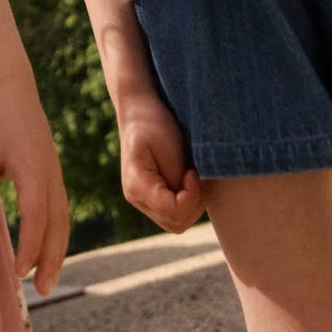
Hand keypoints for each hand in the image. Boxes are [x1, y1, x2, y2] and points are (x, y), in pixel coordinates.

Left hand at [0, 72, 70, 291]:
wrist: (13, 87)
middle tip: (42, 290)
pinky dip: (57, 232)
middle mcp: (52, 176)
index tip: (19, 274)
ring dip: (57, 250)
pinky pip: (60, 208)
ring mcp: (56, 173)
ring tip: (48, 278)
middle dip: (51, 260)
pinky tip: (48, 245)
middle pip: (58, 225)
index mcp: (34, 171)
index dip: (30, 248)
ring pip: (63, 219)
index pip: (36, 219)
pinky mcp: (53, 171)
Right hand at [118, 95, 205, 232]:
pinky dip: (188, 201)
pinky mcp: (151, 196)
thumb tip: (188, 201)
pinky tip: (189, 179)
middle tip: (195, 175)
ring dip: (192, 203)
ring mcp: (142, 199)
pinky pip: (174, 212)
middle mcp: (136, 198)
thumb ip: (177, 179)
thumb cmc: (153, 123)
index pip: (174, 212)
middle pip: (176, 223)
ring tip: (193, 175)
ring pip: (177, 221)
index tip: (193, 172)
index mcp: (137, 186)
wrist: (139, 108)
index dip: (192, 197)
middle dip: (194, 203)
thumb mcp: (168, 148)